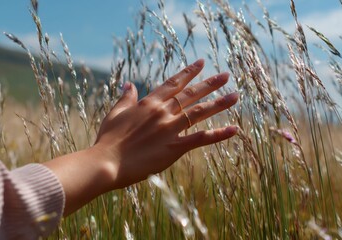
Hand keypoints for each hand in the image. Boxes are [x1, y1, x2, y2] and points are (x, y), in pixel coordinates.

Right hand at [44, 59, 238, 214]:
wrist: (106, 162)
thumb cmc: (108, 139)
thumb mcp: (115, 113)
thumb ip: (126, 98)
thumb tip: (129, 84)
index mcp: (149, 103)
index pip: (173, 83)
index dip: (188, 72)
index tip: (201, 63)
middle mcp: (162, 112)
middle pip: (191, 94)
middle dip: (210, 84)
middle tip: (226, 75)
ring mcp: (170, 129)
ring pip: (199, 112)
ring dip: (219, 103)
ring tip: (235, 96)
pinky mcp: (174, 147)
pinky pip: (200, 139)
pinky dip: (218, 134)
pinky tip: (233, 129)